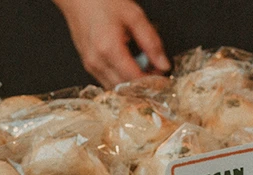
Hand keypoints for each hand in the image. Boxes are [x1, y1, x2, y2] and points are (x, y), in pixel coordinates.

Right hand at [52, 0, 169, 87]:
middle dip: (142, 86)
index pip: (135, 79)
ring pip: (115, 88)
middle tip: (156, 73)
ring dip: (131, 84)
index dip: (152, 82)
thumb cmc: (103, 1)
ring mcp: (90, 65)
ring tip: (144, 69)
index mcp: (109, 48)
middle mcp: (97, 61)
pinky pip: (107, 82)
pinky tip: (130, 68)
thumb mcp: (134, 16)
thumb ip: (151, 42)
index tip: (164, 79)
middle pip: (125, 88)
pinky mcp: (88, 65)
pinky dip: (121, 80)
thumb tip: (163, 64)